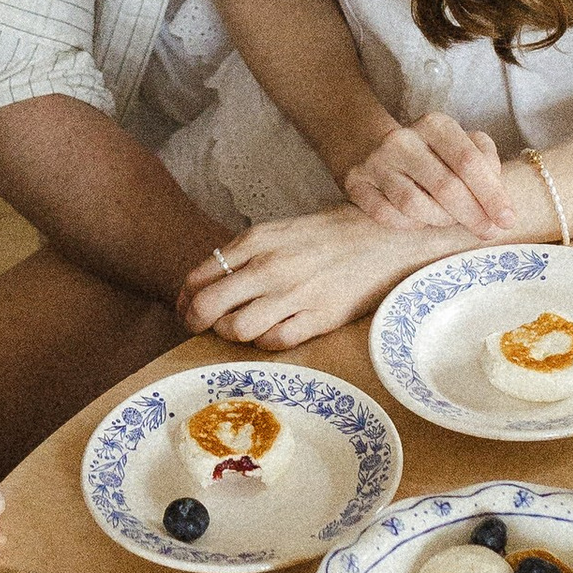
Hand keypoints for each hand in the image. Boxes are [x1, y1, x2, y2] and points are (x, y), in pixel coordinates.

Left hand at [179, 207, 460, 349]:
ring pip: (236, 329)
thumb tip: (208, 281)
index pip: (198, 275)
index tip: (186, 308)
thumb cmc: (331, 234)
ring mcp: (293, 294)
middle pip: (207, 306)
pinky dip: (266, 342)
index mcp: (256, 240)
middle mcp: (269, 266)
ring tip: (241, 329)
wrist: (386, 238)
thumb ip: (246, 253)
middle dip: (195, 322)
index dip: (185, 299)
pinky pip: (274, 341)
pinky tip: (272, 332)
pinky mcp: (318, 318)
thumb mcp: (281, 230)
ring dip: (232, 334)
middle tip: (201, 328)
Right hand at [342, 113, 511, 238]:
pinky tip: (421, 220)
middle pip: (446, 186)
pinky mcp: (356, 184)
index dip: (491, 194)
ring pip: (415, 205)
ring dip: (441, 221)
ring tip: (451, 221)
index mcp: (434, 125)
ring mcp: (376, 163)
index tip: (507, 219)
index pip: (469, 161)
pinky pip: (388, 217)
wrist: (366, 143)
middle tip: (488, 232)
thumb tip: (498, 201)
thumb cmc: (428, 151)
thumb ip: (483, 161)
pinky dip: (410, 225)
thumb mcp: (457, 143)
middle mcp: (403, 140)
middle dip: (473, 215)